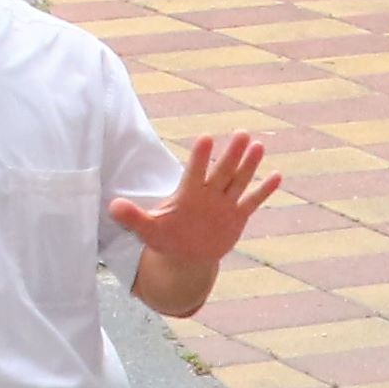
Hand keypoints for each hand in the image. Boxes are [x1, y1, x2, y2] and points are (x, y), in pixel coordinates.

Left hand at [111, 133, 282, 272]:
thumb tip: (112, 206)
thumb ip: (132, 217)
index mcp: (188, 194)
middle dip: (232, 154)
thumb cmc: (166, 237)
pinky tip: (276, 175)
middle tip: (242, 133)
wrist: (186, 254)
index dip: (200, 157)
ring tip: (258, 145)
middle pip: (222, 171)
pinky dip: (263, 191)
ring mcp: (225, 204)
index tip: (205, 138)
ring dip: (249, 166)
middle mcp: (209, 194)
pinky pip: (252, 202)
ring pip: (239, 181)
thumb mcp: (147, 229)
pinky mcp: (237, 216)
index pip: (194, 172)